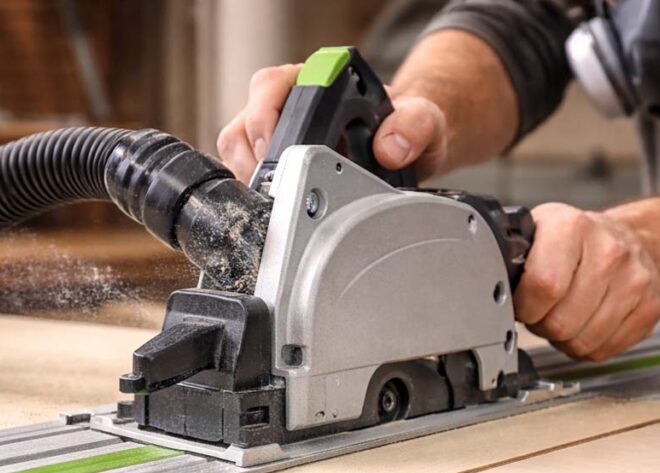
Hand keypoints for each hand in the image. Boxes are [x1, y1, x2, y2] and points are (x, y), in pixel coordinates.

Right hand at [217, 64, 448, 182]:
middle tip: (277, 187)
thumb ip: (414, 125)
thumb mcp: (423, 121)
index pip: (271, 86)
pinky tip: (274, 206)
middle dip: (253, 159)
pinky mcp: (272, 158)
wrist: (409, 145)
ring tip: (276, 201)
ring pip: (236, 146)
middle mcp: (288, 100)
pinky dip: (252, 189)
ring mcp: (276, 130)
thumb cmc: (407, 127)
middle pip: (244, 121)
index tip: (277, 151)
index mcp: (317, 79)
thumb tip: (389, 148)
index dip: (266, 119)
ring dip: (248, 175)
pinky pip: (243, 169)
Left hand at [515, 203, 659, 360]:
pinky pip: (605, 350)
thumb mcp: (538, 232)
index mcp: (571, 228)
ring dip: (565, 338)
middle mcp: (609, 251)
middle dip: (543, 324)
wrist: (634, 241)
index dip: (526, 306)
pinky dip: (589, 345)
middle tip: (545, 310)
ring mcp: (635, 281)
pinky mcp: (650, 308)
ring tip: (566, 313)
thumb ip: (512, 257)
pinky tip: (588, 322)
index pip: (543, 286)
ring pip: (582, 341)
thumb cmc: (577, 241)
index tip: (523, 304)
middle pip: (561, 322)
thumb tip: (489, 287)